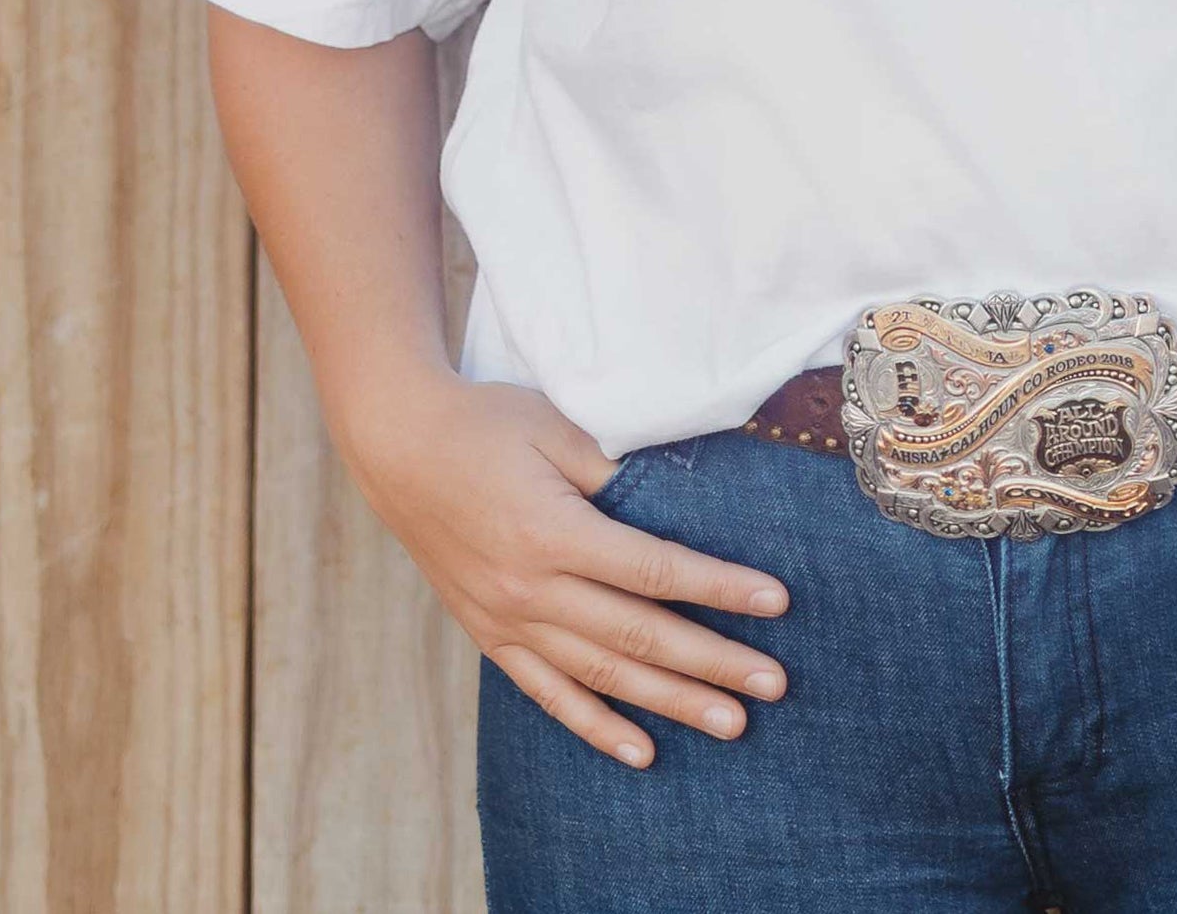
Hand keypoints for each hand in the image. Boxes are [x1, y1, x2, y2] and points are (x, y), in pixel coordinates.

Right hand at [338, 367, 790, 768]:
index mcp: (554, 533)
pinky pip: (548, 693)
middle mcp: (531, 590)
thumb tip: (675, 505)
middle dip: (712, 663)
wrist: (400, 448)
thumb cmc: (488, 425)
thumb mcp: (558, 428)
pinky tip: (639, 751)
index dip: (719, 589)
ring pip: (602, 676)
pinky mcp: (490, 635)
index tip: (776, 603)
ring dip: (669, 703)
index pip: (655, 571)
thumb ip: (617, 471)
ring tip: (728, 724)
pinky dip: (595, 725)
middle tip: (772, 686)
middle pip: (639, 636)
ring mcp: (507, 620)